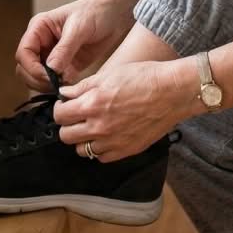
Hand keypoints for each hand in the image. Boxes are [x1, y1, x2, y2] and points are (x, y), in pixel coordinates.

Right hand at [15, 0, 135, 91]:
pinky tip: (70, 87)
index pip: (24, 53)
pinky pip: (54, 81)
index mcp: (39, 29)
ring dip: (46, 86)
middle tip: (56, 85)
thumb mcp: (79, 28)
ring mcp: (52, 55)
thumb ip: (64, 49)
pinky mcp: (65, 66)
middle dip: (37, 79)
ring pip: (37, 78)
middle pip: (25, 69)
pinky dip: (58, 87)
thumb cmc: (95, 12)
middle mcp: (41, 43)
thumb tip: (50, 70)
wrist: (114, 13)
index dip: (31, 68)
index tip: (48, 76)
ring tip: (63, 86)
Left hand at [51, 59, 197, 161]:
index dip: (61, 109)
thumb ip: (83, 87)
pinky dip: (100, 149)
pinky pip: (101, 158)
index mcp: (92, 104)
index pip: (59, 115)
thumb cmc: (144, 77)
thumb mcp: (109, 74)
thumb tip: (65, 94)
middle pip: (66, 136)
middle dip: (68, 125)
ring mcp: (112, 141)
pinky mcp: (126, 150)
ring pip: (81, 150)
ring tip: (92, 128)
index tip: (66, 105)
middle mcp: (99, 126)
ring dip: (82, 139)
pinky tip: (107, 137)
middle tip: (76, 117)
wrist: (172, 91)